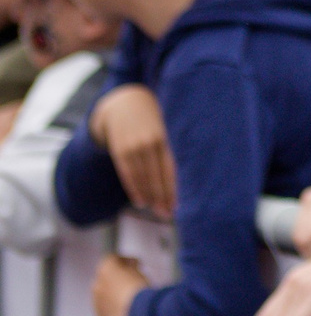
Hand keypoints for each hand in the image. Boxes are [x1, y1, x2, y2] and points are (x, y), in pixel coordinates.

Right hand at [91, 85, 173, 216]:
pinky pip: (128, 173)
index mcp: (167, 137)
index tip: (180, 205)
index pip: (172, 168)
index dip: (175, 188)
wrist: (124, 101)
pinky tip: (141, 201)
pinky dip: (135, 188)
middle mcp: (152, 141)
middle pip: (159, 175)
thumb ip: (172, 149)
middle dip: (164, 196)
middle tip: (169, 214)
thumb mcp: (166, 127)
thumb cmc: (152, 119)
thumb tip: (185, 176)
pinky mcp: (120, 149)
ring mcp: (134, 145)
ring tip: (157, 211)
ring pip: (143, 177)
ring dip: (150, 196)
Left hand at [92, 254, 147, 315]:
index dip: (125, 260)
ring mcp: (97, 302)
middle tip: (131, 282)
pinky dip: (114, 310)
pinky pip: (107, 312)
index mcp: (105, 269)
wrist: (137, 312)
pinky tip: (127, 311)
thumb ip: (132, 267)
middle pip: (105, 279)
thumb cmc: (139, 289)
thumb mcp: (139, 272)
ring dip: (114, 295)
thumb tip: (131, 265)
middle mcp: (97, 284)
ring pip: (104, 296)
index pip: (112, 259)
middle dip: (116, 279)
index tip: (135, 264)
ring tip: (130, 299)